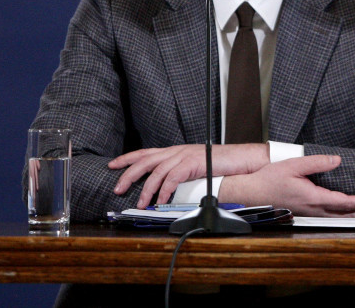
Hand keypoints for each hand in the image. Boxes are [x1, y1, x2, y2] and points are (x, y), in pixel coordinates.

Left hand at [108, 143, 268, 207]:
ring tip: (141, 203)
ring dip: (146, 189)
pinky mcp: (193, 163)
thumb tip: (165, 187)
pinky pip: (173, 178)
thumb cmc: (221, 164)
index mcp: (175, 151)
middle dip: (128, 175)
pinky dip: (164, 190)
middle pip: (145, 160)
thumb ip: (180, 173)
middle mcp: (177, 151)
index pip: (146, 152)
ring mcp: (184, 156)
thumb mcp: (195, 166)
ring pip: (156, 171)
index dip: (127, 158)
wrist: (240, 159)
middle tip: (118, 189)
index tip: (113, 165)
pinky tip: (161, 200)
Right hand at [221, 154, 354, 216]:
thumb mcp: (294, 165)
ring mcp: (309, 213)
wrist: (252, 192)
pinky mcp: (305, 212)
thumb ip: (317, 163)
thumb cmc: (270, 179)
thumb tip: (337, 160)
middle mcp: (313, 209)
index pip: (343, 202)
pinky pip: (329, 217)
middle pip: (344, 215)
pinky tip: (348, 215)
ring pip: (338, 218)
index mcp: (313, 198)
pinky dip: (343, 217)